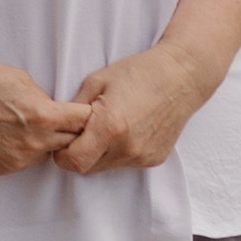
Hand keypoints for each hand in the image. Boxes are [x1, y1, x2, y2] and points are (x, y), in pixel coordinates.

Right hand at [0, 49, 88, 177]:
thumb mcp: (21, 78)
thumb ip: (46, 99)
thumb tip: (59, 111)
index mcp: (43, 117)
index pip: (85, 121)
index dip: (86, 112)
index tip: (84, 109)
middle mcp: (34, 144)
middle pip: (71, 141)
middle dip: (70, 129)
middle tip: (60, 116)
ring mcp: (17, 160)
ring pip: (47, 152)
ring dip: (46, 141)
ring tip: (25, 122)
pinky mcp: (2, 168)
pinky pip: (25, 160)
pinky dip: (23, 148)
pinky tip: (7, 132)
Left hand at [57, 42, 209, 173]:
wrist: (181, 77)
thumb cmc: (137, 73)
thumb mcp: (96, 81)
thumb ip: (74, 109)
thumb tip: (59, 126)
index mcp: (110, 128)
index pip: (74, 162)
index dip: (62, 154)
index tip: (63, 140)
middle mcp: (127, 148)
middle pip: (88, 168)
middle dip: (79, 153)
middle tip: (82, 131)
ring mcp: (142, 156)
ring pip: (106, 167)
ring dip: (99, 154)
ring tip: (106, 127)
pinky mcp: (154, 159)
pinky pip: (125, 163)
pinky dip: (118, 152)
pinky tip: (125, 129)